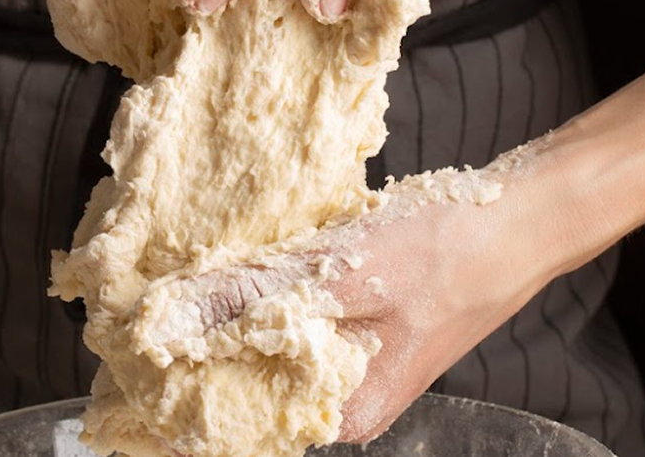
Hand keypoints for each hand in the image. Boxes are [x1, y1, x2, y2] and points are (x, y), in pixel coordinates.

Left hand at [137, 145, 576, 443]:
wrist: (516, 224)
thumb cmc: (442, 252)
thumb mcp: (339, 275)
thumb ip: (252, 303)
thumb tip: (168, 324)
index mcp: (338, 411)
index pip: (231, 421)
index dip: (173, 389)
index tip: (128, 352)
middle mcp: (342, 402)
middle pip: (246, 385)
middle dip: (194, 349)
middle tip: (147, 306)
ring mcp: (353, 366)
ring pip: (267, 352)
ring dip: (226, 321)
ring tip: (183, 287)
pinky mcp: (362, 330)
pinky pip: (295, 326)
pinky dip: (264, 303)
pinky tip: (244, 272)